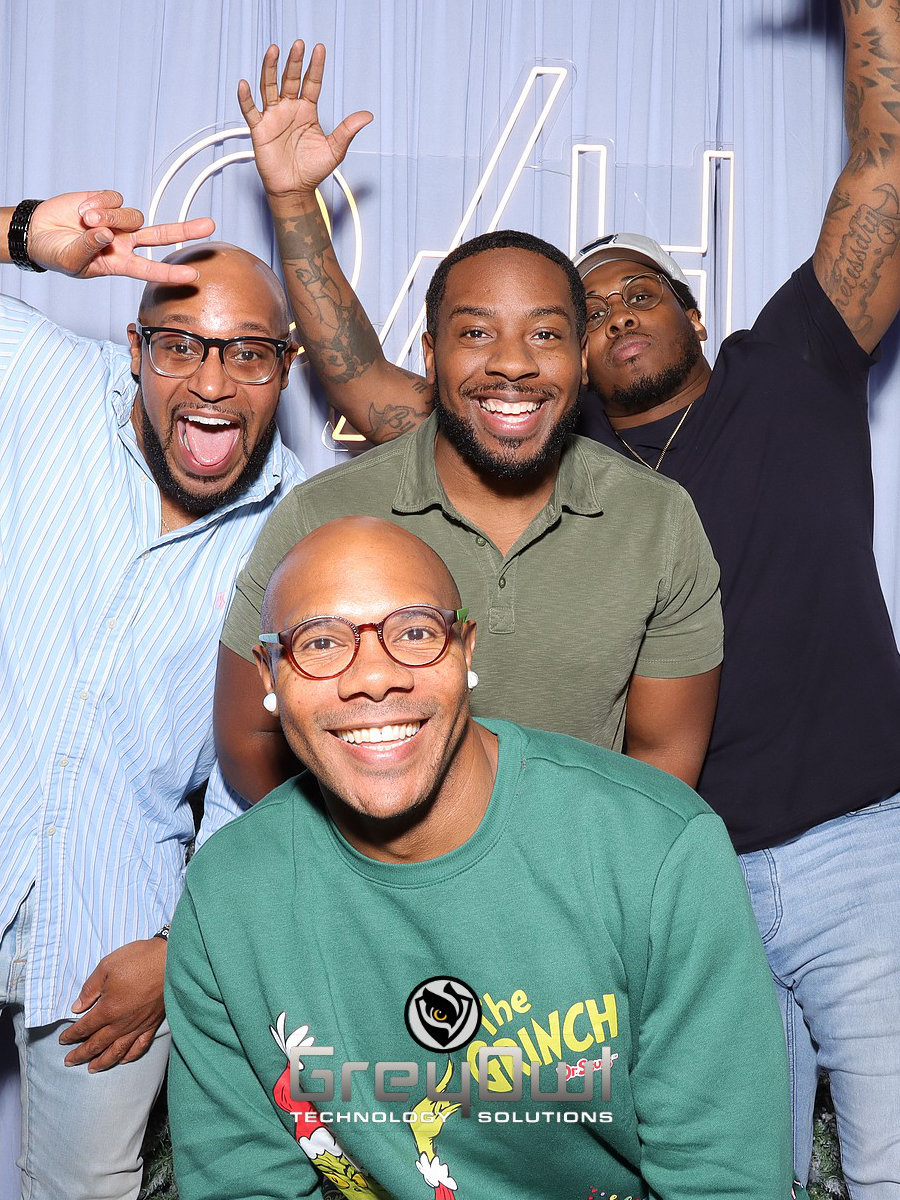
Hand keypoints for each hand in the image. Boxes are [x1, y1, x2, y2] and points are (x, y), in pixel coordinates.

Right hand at [26, 191, 214, 281]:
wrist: (38, 232)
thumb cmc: (57, 253)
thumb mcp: (71, 260)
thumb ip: (88, 249)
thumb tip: (106, 233)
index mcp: (120, 263)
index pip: (150, 270)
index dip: (171, 273)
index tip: (192, 276)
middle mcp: (125, 243)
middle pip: (161, 235)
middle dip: (185, 230)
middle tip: (210, 226)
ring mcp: (118, 221)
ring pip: (132, 214)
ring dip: (109, 215)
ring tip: (85, 220)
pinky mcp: (107, 201)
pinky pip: (115, 198)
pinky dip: (97, 202)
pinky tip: (82, 210)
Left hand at [59, 937, 166, 1071]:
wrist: (171, 959)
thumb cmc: (138, 960)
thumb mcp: (107, 966)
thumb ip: (90, 989)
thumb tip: (77, 1007)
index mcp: (108, 1009)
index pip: (85, 1027)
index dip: (71, 1035)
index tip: (63, 1040)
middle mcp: (122, 1023)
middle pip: (98, 1044)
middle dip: (81, 1054)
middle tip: (69, 1061)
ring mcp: (138, 1025)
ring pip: (117, 1051)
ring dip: (102, 1061)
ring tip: (92, 1068)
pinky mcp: (153, 1024)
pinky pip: (140, 1046)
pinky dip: (130, 1056)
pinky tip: (123, 1059)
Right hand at [238, 41, 372, 198]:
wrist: (295, 190)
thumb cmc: (313, 170)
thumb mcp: (335, 150)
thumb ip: (348, 130)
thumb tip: (368, 115)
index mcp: (307, 110)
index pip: (311, 83)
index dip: (315, 67)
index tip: (319, 49)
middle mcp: (289, 109)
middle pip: (290, 79)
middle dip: (293, 62)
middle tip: (298, 45)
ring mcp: (273, 117)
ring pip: (269, 87)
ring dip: (270, 69)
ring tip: (274, 51)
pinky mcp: (259, 129)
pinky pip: (250, 110)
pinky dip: (245, 98)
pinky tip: (244, 84)